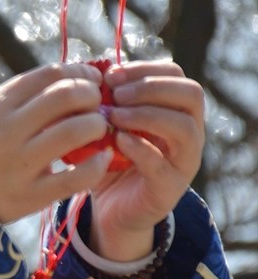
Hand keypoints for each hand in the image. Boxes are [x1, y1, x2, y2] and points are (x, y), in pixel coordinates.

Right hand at [0, 63, 113, 223]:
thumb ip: (17, 98)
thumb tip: (65, 79)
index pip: (50, 74)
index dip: (79, 72)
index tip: (90, 79)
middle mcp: (9, 129)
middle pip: (67, 95)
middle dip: (92, 95)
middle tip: (96, 105)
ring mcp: (20, 162)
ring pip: (77, 130)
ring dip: (97, 125)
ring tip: (97, 130)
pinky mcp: (30, 195)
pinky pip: (77, 176)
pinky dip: (98, 165)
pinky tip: (102, 159)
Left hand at [86, 61, 204, 257]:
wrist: (111, 209)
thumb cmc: (107, 159)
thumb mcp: (103, 125)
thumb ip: (102, 101)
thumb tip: (88, 71)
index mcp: (174, 110)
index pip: (176, 75)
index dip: (145, 69)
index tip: (111, 75)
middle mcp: (188, 133)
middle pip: (191, 95)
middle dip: (151, 88)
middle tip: (115, 94)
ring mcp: (183, 161)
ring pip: (185, 129)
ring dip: (148, 115)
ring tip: (114, 116)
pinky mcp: (169, 189)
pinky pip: (163, 166)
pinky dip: (140, 149)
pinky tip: (117, 141)